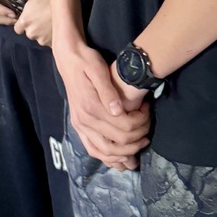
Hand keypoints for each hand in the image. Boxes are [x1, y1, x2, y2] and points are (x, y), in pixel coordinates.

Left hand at [5, 0, 51, 46]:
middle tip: (42, 17)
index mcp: (24, 21)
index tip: (30, 17)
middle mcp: (31, 33)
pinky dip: (51, 37)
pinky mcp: (53, 44)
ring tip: (50, 22)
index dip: (23, 23)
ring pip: (39, 38)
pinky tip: (55, 27)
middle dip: (33, 27)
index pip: (18, 28)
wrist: (69, 8)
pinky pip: (49, 42)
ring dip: (42, 32)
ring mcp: (42, 40)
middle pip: (29, 33)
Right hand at [53, 36, 150, 166]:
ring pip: (105, 152)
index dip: (142, 122)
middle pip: (118, 142)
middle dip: (138, 139)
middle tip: (148, 128)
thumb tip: (119, 110)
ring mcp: (80, 125)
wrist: (67, 58)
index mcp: (91, 106)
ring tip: (139, 147)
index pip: (125, 125)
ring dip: (125, 155)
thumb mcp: (98, 69)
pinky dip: (107, 158)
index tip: (148, 110)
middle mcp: (84, 120)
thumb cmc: (86, 60)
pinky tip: (119, 157)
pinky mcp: (78, 126)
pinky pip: (93, 150)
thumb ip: (108, 90)